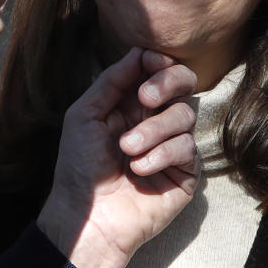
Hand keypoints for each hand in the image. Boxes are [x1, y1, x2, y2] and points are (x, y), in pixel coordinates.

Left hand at [36, 47, 198, 267]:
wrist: (87, 216)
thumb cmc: (79, 166)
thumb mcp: (85, 113)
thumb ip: (112, 80)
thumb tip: (140, 51)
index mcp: (132, 103)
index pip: (159, 70)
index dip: (159, 63)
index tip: (149, 65)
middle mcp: (156, 120)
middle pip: (184, 83)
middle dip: (168, 83)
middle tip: (145, 99)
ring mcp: (173, 146)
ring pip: (185, 115)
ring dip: (153, 129)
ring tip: (127, 149)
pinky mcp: (186, 172)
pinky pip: (188, 148)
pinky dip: (162, 154)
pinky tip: (139, 169)